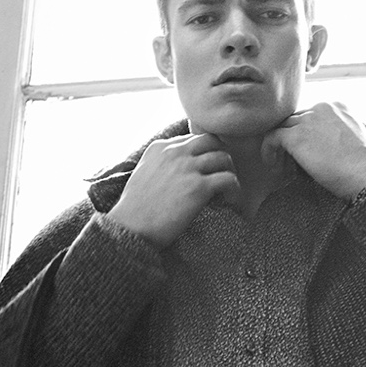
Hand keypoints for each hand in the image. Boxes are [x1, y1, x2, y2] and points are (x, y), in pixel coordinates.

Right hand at [107, 133, 239, 247]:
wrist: (131, 227)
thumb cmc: (134, 209)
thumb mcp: (143, 174)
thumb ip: (160, 164)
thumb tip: (177, 172)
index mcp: (160, 147)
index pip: (192, 139)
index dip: (203, 153)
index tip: (207, 168)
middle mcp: (175, 152)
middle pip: (211, 141)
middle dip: (220, 155)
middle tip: (223, 174)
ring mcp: (188, 168)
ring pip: (223, 158)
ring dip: (230, 172)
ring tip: (228, 190)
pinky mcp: (198, 187)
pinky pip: (229, 179)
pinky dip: (235, 190)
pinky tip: (231, 201)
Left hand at [260, 102, 365, 200]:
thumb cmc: (364, 167)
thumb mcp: (353, 140)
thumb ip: (337, 136)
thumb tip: (323, 150)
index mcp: (338, 106)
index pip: (311, 115)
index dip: (305, 134)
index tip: (306, 153)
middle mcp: (321, 107)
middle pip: (296, 120)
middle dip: (291, 140)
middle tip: (291, 162)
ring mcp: (308, 120)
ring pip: (283, 127)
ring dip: (280, 147)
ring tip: (282, 166)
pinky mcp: (296, 135)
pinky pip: (272, 138)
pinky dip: (269, 151)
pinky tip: (273, 166)